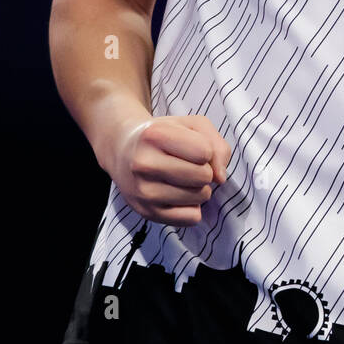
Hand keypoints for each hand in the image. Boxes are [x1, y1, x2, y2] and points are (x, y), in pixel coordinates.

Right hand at [104, 112, 231, 225]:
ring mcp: (144, 191)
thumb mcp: (191, 125)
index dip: (206, 150)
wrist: (123, 150)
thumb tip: (220, 178)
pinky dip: (193, 207)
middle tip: (188, 165)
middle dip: (204, 170)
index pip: (204, 152)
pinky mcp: (147, 213)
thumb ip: (216, 144)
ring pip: (200, 197)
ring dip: (199, 189)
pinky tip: (179, 195)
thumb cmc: (163, 136)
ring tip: (182, 179)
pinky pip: (192, 218)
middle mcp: (144, 163)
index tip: (192, 148)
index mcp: (154, 135)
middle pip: (203, 176)